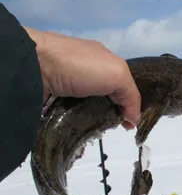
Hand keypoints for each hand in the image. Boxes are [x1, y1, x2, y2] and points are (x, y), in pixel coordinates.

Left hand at [24, 27, 140, 129]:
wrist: (34, 65)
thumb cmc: (81, 66)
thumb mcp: (118, 74)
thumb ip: (131, 96)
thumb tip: (133, 119)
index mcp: (104, 60)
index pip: (122, 85)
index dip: (129, 103)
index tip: (128, 123)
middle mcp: (87, 70)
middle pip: (106, 97)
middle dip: (110, 114)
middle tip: (110, 128)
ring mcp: (67, 84)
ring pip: (87, 107)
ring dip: (92, 121)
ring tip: (93, 134)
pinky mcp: (52, 96)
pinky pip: (69, 113)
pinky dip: (75, 124)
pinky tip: (78, 132)